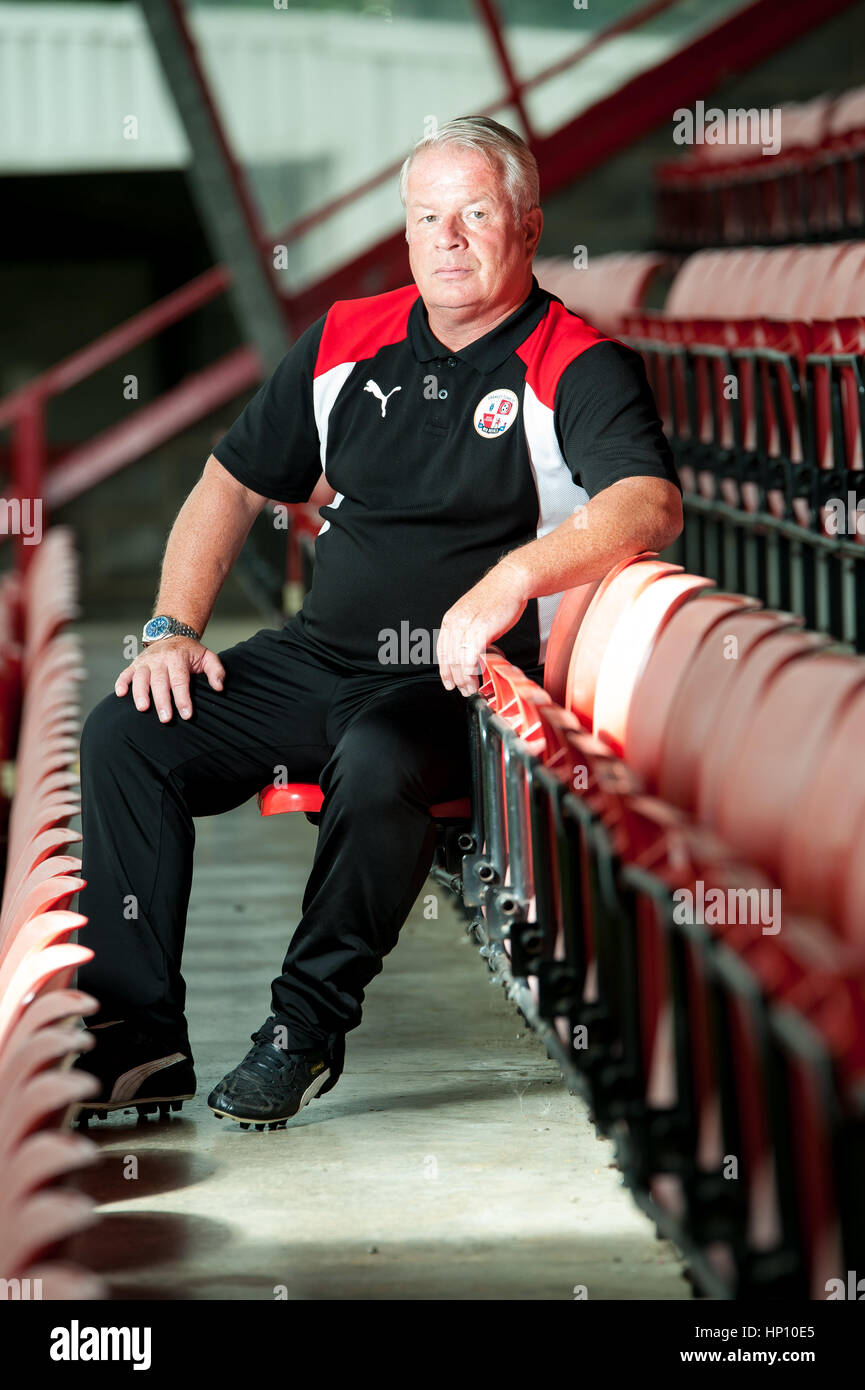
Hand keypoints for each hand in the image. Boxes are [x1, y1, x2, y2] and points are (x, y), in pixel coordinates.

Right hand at [114, 636, 225, 722]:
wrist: (172, 634)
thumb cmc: (190, 652)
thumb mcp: (207, 656)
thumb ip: (216, 671)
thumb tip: (219, 687)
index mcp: (178, 658)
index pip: (180, 681)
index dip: (183, 699)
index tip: (186, 715)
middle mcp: (160, 659)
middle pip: (160, 682)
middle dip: (162, 701)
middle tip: (165, 719)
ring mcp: (145, 662)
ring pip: (140, 677)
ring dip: (140, 693)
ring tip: (143, 708)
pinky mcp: (135, 664)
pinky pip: (125, 673)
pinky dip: (121, 682)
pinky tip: (120, 694)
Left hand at [437, 560, 528, 696]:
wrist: (511, 582)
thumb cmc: (498, 598)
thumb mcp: (475, 616)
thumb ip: (468, 633)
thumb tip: (470, 653)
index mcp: (451, 619)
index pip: (442, 650)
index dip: (444, 670)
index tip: (449, 682)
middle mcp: (454, 622)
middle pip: (449, 658)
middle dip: (455, 679)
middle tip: (463, 690)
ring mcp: (466, 626)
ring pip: (458, 660)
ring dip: (464, 679)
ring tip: (471, 688)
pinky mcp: (480, 630)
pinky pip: (470, 657)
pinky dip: (472, 672)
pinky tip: (477, 678)